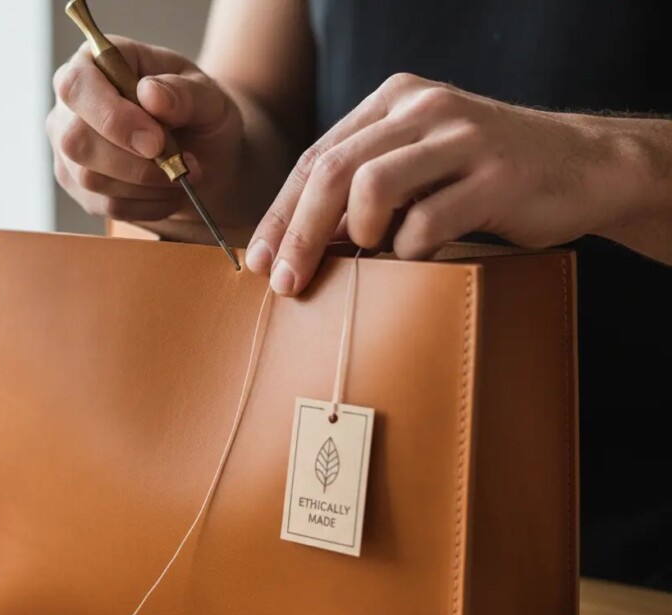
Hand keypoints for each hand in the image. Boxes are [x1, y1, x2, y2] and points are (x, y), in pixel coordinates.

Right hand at [47, 38, 243, 222]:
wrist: (203, 150)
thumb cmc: (198, 112)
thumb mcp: (207, 95)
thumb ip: (184, 93)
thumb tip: (150, 94)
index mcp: (94, 62)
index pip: (77, 86)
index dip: (111, 117)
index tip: (155, 141)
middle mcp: (71, 105)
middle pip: (76, 141)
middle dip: (132, 162)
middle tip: (179, 165)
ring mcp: (69, 149)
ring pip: (90, 178)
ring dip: (145, 185)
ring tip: (181, 175)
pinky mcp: (78, 185)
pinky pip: (104, 205)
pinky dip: (146, 205)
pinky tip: (168, 192)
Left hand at [246, 73, 649, 294]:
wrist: (584, 165)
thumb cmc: (485, 176)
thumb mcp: (419, 163)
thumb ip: (365, 186)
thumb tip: (299, 242)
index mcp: (393, 102)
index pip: (315, 158)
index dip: (281, 213)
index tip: (261, 260)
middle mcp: (422, 109)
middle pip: (331, 171)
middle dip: (298, 233)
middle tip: (286, 282)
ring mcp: (461, 138)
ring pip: (370, 186)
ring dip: (357, 233)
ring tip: (370, 252)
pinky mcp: (496, 176)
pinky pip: (427, 220)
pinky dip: (410, 248)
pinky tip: (418, 254)